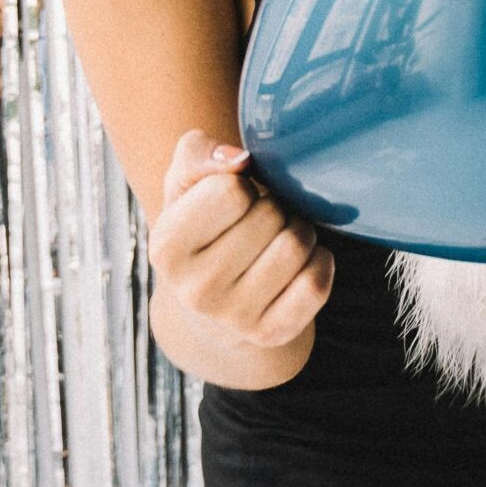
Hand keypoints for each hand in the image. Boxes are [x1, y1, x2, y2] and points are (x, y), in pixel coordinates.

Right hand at [147, 130, 334, 352]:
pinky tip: (298, 265)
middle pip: (270, 216)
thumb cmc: (204, 222)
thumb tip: (238, 160)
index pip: (231, 191)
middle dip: (275, 207)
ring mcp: (233, 318)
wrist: (214, 298)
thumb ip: (200, 153)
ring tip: (279, 238)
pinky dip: (320, 261)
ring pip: (297, 245)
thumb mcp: (187, 182)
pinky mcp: (270, 333)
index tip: (233, 200)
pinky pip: (317, 282)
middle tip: (262, 220)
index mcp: (165, 247)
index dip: (242, 185)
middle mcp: (194, 290)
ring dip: (299, 230)